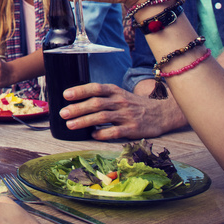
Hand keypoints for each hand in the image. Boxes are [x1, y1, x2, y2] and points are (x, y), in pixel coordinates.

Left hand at [57, 83, 185, 139]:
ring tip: (70, 125)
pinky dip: (103, 133)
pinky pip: (115, 131)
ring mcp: (126, 115)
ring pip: (102, 117)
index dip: (80, 90)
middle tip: (62, 113)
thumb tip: (76, 101)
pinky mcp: (133, 129)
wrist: (161, 113)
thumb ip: (102, 97)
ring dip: (84, 121)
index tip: (65, 95)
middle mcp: (120, 101)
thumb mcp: (119, 95)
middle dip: (78, 108)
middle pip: (96, 103)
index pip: (95, 88)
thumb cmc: (133, 104)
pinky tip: (93, 135)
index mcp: (115, 91)